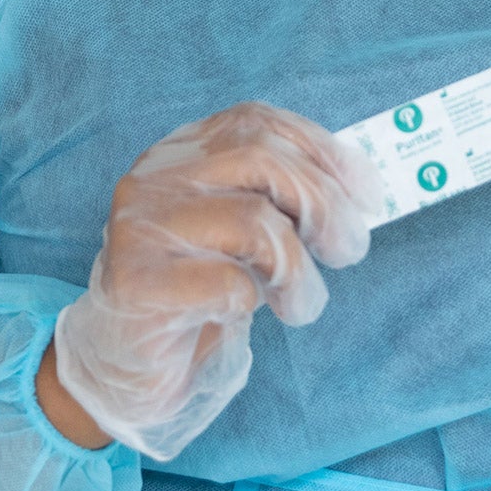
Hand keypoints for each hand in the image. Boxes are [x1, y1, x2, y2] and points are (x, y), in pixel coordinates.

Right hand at [47, 102, 378, 460]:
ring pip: (254, 222)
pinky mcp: (138, 282)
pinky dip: (256, 301)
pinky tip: (245, 315)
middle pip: (260, 158)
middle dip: (324, 204)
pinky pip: (229, 284)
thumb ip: (282, 200)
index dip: (319, 149)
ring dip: (300, 270)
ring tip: (301, 304)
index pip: (255, 122)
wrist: (125, 368)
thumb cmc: (197, 295)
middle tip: (348, 250)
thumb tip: (360, 191)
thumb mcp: (242, 234)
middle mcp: (154, 177)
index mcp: (179, 154)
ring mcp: (141, 227)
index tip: (365, 194)